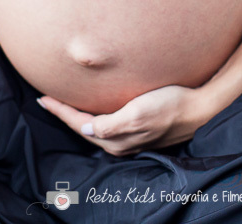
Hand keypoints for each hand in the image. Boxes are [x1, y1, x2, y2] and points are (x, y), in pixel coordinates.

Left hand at [37, 84, 216, 156]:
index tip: (43, 98)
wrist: (198, 109)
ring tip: (65, 103)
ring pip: (94, 128)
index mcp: (115, 139)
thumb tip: (85, 129)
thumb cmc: (169, 105)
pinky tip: (94, 109)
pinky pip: (108, 126)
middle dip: (65, 115)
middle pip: (83, 128)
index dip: (60, 111)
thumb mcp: (138, 112)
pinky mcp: (138, 131)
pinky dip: (94, 117)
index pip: (79, 124)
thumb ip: (110, 124)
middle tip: (48, 99)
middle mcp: (119, 143)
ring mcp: (129, 138)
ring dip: (78, 117)